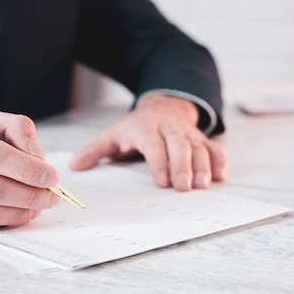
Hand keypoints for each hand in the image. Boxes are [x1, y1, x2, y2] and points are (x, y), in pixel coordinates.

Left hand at [69, 94, 226, 189]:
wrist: (164, 105)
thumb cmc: (136, 127)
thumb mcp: (113, 135)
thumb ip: (95, 151)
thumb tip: (74, 166)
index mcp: (146, 127)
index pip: (154, 144)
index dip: (159, 162)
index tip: (162, 181)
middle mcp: (170, 128)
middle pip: (180, 145)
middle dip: (183, 166)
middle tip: (185, 188)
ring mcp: (188, 133)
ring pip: (199, 147)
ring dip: (203, 166)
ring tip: (203, 186)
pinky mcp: (202, 138)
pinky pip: (215, 147)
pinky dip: (219, 161)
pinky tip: (220, 177)